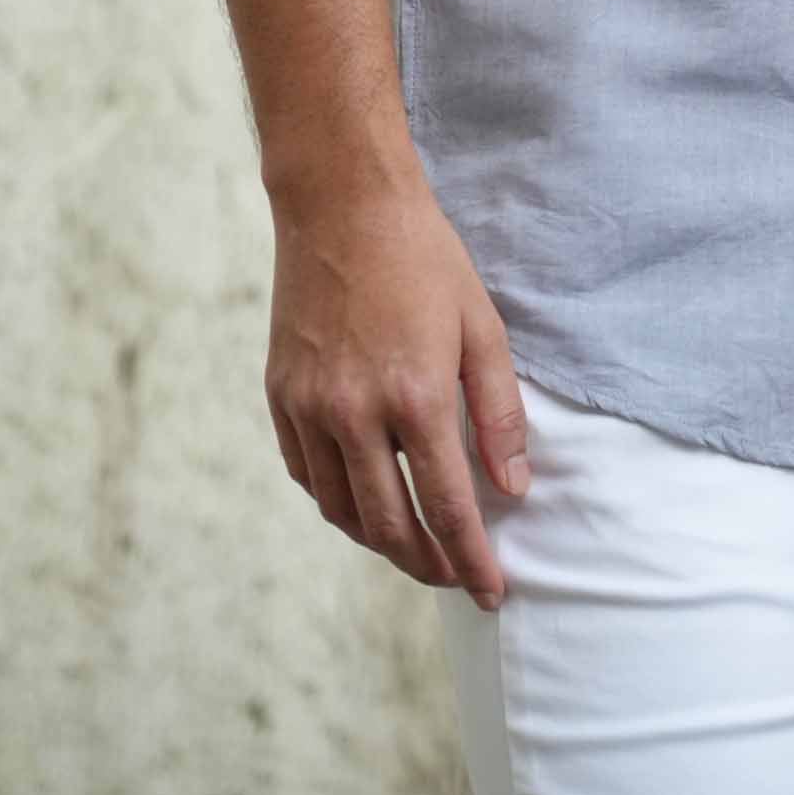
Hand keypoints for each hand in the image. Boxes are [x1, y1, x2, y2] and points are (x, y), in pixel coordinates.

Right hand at [264, 163, 531, 611]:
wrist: (343, 203)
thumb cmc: (423, 258)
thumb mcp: (481, 326)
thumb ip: (500, 412)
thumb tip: (513, 488)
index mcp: (414, 397)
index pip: (448, 508)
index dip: (472, 561)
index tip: (492, 591)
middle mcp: (355, 413)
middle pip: (390, 527)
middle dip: (427, 565)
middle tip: (454, 577)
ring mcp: (310, 407)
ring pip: (342, 511)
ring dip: (380, 542)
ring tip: (413, 546)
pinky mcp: (280, 395)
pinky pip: (306, 474)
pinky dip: (336, 501)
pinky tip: (362, 499)